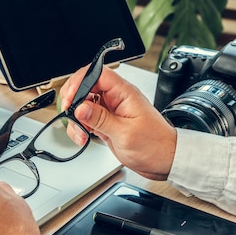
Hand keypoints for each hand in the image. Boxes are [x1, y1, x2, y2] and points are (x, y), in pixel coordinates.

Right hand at [60, 67, 176, 179]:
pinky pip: (87, 119)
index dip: (80, 81)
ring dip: (76, 118)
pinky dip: (80, 127)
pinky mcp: (107, 123)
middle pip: (86, 87)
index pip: (97, 74)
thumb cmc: (155, 145)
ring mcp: (111, 111)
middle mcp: (116, 99)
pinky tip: (83, 136)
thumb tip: (80, 108)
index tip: (71, 98)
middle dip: (74, 101)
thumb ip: (100, 119)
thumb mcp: (125, 133)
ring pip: (83, 104)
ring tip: (81, 133)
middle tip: (70, 115)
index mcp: (124, 93)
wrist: (165, 160)